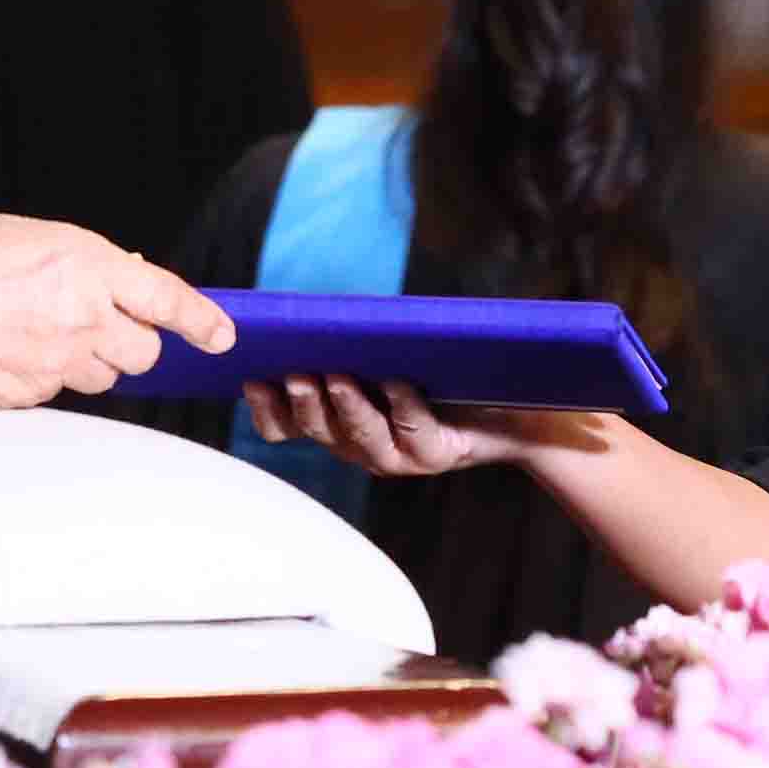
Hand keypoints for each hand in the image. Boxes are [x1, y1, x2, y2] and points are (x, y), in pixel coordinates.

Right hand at [0, 209, 234, 410]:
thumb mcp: (4, 232)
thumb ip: (61, 255)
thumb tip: (99, 270)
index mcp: (80, 262)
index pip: (167, 298)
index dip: (202, 319)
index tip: (221, 333)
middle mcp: (78, 317)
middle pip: (143, 350)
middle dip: (131, 339)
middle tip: (97, 322)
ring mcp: (52, 364)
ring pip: (101, 375)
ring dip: (87, 359)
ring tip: (34, 332)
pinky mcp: (24, 397)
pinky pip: (55, 392)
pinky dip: (43, 375)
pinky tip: (2, 351)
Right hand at [239, 374, 606, 477]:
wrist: (516, 406)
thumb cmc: (445, 374)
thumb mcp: (389, 356)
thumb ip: (352, 344)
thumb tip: (313, 311)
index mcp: (341, 426)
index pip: (288, 429)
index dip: (268, 410)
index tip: (252, 379)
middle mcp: (364, 448)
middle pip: (320, 432)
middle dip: (304, 404)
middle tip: (293, 374)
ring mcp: (400, 457)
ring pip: (362, 440)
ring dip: (347, 410)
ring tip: (337, 379)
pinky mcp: (437, 454)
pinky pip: (414, 431)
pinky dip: (403, 406)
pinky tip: (396, 383)